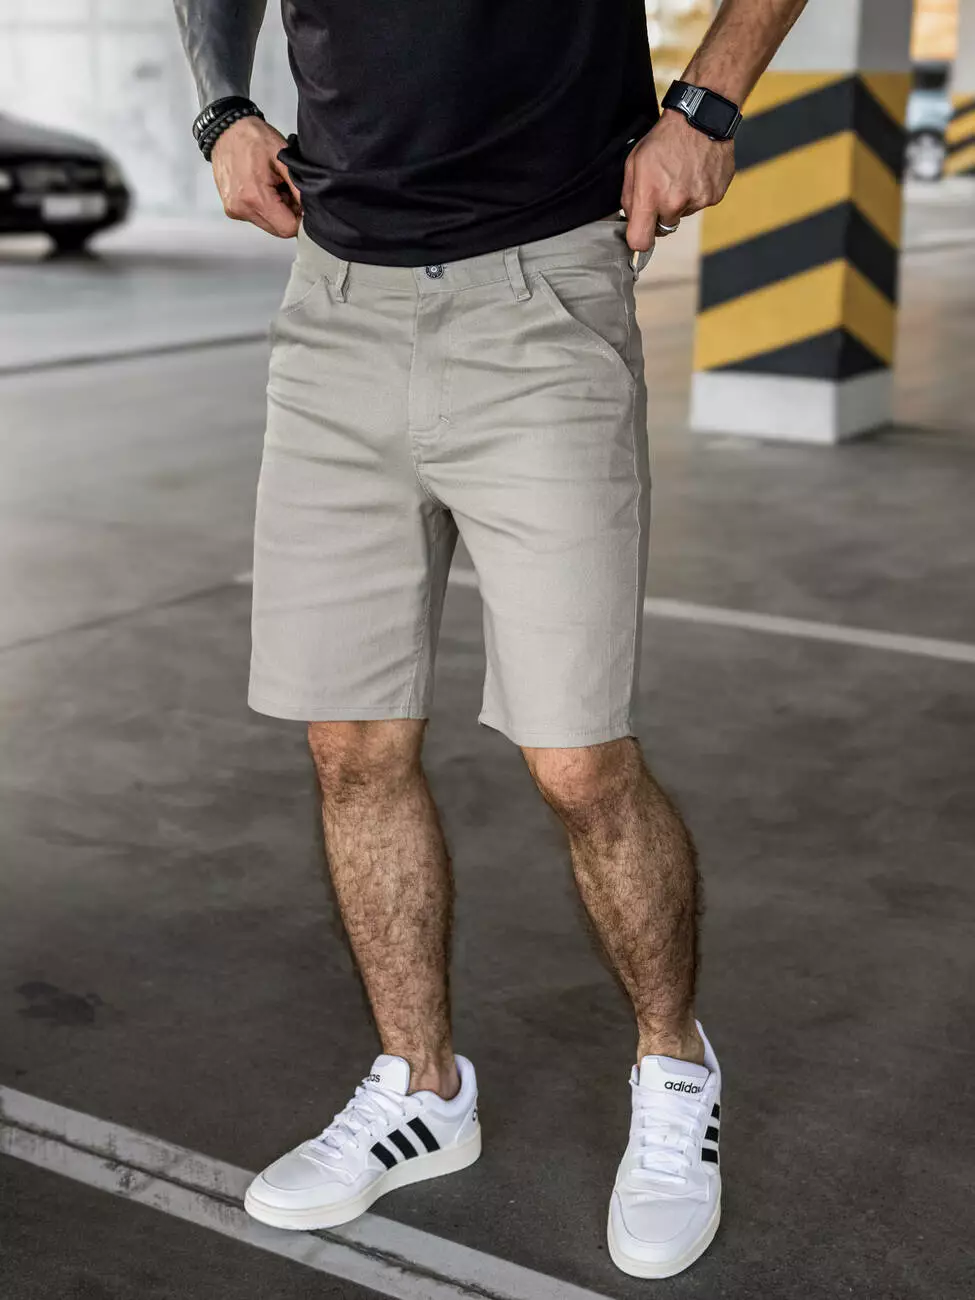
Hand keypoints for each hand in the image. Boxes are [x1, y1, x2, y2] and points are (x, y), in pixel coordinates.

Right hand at [211, 117, 301, 237]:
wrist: (226, 129)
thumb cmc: (254, 138)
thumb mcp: (284, 159)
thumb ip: (299, 189)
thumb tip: (311, 210)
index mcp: (255, 198)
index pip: (288, 229)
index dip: (300, 220)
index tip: (302, 204)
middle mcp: (242, 209)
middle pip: (278, 229)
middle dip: (288, 214)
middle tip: (288, 191)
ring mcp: (235, 210)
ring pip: (268, 225)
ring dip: (276, 211)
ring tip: (275, 187)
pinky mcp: (231, 208)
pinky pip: (256, 217)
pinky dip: (264, 207)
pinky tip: (264, 188)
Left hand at [621, 110, 735, 253]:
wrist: (701, 118)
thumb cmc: (664, 139)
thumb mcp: (634, 163)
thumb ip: (629, 198)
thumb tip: (631, 220)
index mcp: (651, 196)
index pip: (640, 241)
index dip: (638, 240)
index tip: (639, 232)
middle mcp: (675, 203)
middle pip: (663, 228)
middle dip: (660, 214)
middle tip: (663, 187)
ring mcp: (698, 201)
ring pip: (682, 215)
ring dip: (679, 202)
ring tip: (681, 174)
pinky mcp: (715, 196)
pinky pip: (700, 205)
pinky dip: (696, 193)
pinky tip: (695, 173)